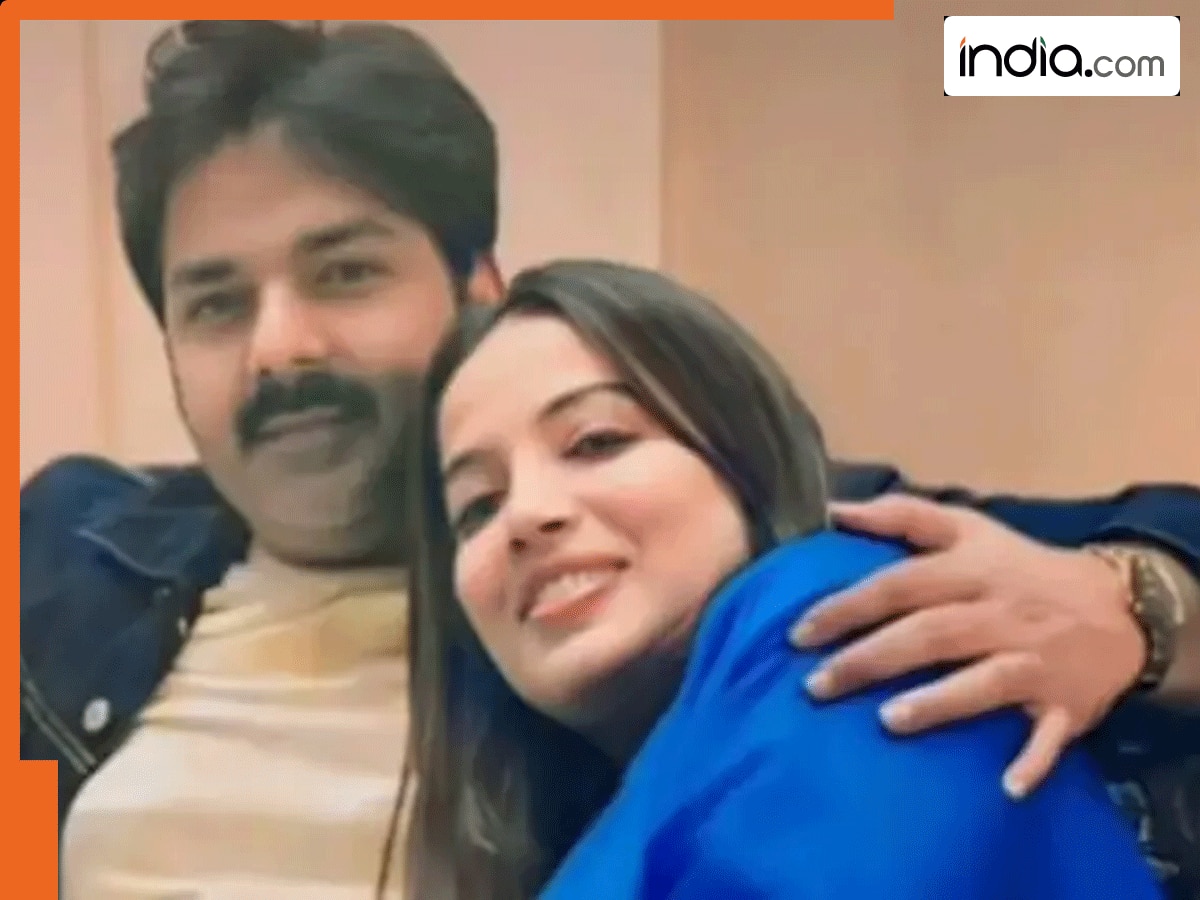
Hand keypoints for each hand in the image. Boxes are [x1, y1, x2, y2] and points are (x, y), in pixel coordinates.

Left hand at [790, 494, 1146, 797]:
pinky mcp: (1066, 704)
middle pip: (930, 634)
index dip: (848, 606)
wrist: (1121, 606)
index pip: (900, 584)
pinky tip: (1008, 786)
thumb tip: (833, 510)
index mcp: (972, 571)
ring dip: (939, 702)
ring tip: (887, 721)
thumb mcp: (969, 528)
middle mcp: (1000, 614)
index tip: (799, 633)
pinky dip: (1033, 760)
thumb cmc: (1021, 568)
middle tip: (816, 686)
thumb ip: (900, 516)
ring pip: (984, 682)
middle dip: (871, 659)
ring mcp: (1035, 661)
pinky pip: (1050, 735)